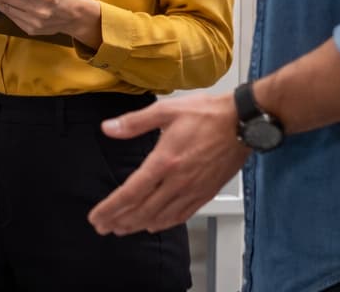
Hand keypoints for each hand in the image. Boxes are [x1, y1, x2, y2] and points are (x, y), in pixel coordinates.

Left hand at [88, 92, 249, 234]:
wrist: (242, 123)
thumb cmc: (207, 114)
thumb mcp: (165, 110)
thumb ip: (134, 122)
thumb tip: (109, 128)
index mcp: (165, 161)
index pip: (131, 192)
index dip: (111, 208)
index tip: (97, 217)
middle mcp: (178, 181)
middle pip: (143, 210)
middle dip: (119, 220)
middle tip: (103, 227)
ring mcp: (193, 189)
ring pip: (161, 216)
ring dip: (138, 224)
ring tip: (122, 229)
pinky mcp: (206, 192)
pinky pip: (182, 214)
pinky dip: (165, 223)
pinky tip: (155, 225)